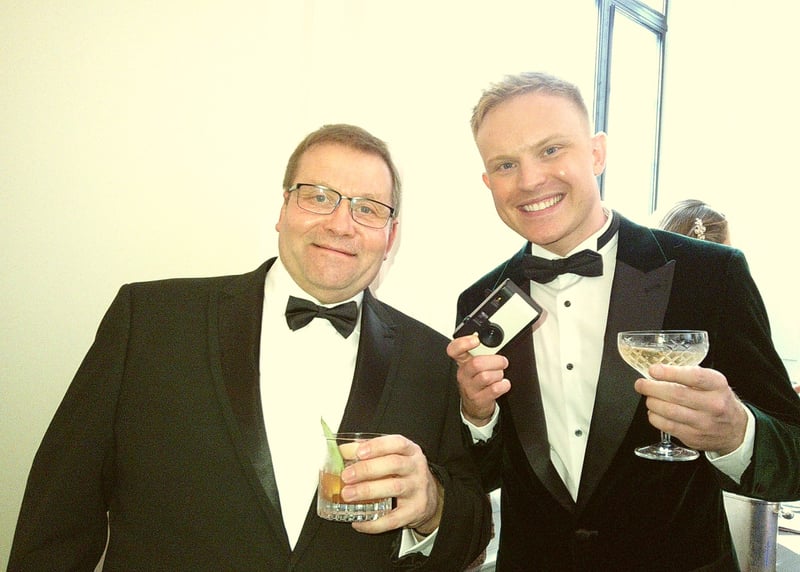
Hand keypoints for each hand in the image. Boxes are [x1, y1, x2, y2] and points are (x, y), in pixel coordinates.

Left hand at [339, 434, 441, 534]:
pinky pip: (393, 519)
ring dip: (368, 491)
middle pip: (394, 464)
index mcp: (410, 451)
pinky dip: (374, 523)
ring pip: (394, 488)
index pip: (397, 443)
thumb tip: (343, 451)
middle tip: (346, 476)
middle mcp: (416, 468)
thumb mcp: (393, 457)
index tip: (359, 452)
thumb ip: (370, 452)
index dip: (378, 446)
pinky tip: (358, 521)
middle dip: (367, 469)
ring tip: (348, 494)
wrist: (430, 498)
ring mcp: (417, 490)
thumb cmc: (405, 474)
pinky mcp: (415, 511)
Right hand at [446, 334, 509, 425]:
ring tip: (499, 375)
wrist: (475, 405)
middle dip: (495, 361)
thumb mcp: (474, 366)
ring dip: (498, 374)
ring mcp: (470, 388)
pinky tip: (503, 384)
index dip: (463, 343)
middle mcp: (464, 374)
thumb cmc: (477, 382)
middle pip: (476, 363)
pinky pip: (494, 389)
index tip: (476, 340)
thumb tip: (495, 344)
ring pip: (486, 376)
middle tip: (502, 362)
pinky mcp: (479, 399)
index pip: (454, 350)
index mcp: (462, 362)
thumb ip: (482, 353)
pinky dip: (503, 385)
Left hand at [634, 364, 748, 454]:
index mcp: (718, 386)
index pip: (694, 377)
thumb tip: (659, 370)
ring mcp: (704, 423)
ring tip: (647, 397)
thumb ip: (690, 375)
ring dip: (652, 402)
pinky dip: (655, 417)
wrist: (735, 430)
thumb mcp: (713, 383)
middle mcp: (713, 405)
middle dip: (652, 388)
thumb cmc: (719, 401)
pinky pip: (668, 427)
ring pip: (670, 412)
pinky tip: (654, 411)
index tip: (653, 370)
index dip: (670, 373)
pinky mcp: (694, 437)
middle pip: (677, 395)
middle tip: (641, 384)